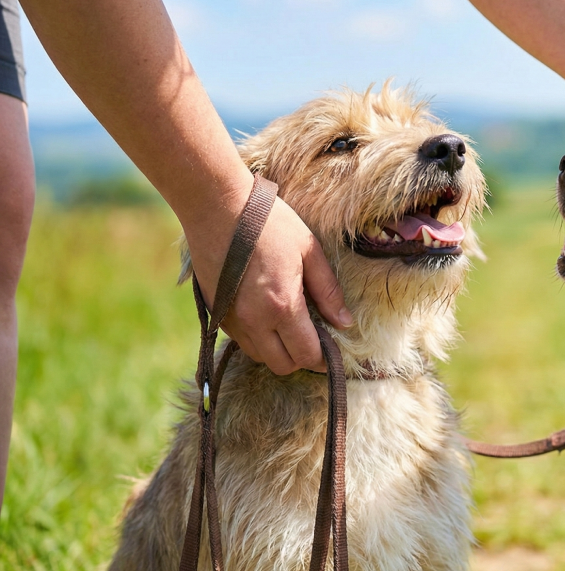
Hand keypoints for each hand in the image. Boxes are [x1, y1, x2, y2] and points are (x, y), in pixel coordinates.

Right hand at [187, 197, 352, 374]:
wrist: (216, 205)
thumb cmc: (268, 223)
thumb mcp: (309, 250)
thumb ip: (328, 291)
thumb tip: (344, 323)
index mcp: (282, 306)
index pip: (306, 355)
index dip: (323, 359)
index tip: (333, 350)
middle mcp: (253, 321)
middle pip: (281, 365)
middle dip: (301, 358)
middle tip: (313, 337)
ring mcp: (230, 319)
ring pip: (259, 356)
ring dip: (277, 349)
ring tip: (290, 324)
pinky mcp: (215, 312)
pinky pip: (240, 340)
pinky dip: (257, 338)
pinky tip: (267, 315)